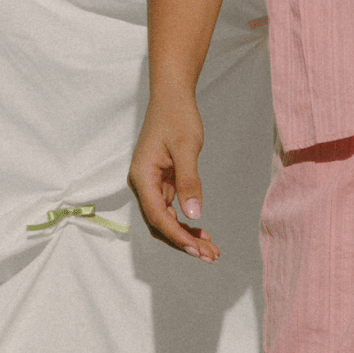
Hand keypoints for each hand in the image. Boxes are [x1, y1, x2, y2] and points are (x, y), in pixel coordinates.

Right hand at [128, 90, 219, 260]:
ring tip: (211, 249)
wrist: (172, 96)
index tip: (197, 249)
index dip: (177, 235)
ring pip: (166, 219)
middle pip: (160, 223)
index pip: (157, 216)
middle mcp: (142, 184)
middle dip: (184, 242)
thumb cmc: (178, 117)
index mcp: (142, 176)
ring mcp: (151, 184)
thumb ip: (189, 181)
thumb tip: (193, 214)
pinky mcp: (162, 182)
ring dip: (186, 235)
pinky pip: (172, 209)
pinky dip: (186, 222)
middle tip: (211, 255)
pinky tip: (203, 232)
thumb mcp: (187, 148)